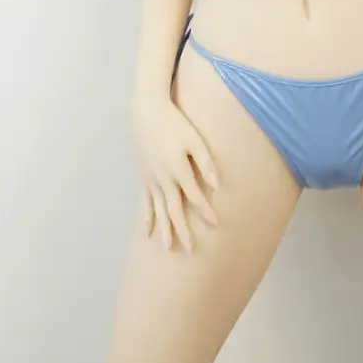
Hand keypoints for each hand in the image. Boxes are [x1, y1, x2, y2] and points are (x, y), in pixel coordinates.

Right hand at [131, 94, 219, 252]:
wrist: (146, 112)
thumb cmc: (175, 123)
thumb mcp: (195, 139)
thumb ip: (206, 162)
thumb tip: (217, 185)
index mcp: (177, 169)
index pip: (194, 197)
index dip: (206, 211)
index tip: (216, 224)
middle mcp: (163, 179)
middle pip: (173, 210)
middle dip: (182, 231)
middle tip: (190, 251)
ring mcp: (151, 180)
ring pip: (158, 210)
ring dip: (164, 230)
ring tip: (168, 248)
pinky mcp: (145, 177)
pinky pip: (146, 203)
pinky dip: (147, 218)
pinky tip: (147, 233)